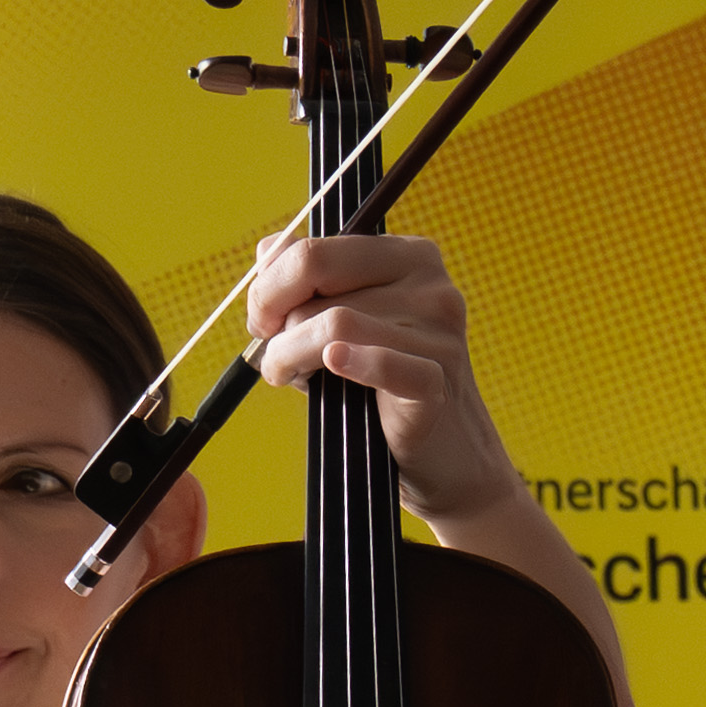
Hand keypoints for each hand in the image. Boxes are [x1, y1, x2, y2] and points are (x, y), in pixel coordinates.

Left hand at [257, 228, 535, 539]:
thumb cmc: (381, 388)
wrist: (444, 457)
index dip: (270, 287)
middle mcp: (430, 284)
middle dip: (276, 320)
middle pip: (317, 279)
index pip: (315, 249)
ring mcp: (439, 331)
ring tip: (292, 378)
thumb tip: (268, 252)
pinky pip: (380, 362)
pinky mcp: (438, 379)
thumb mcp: (343, 319)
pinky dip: (349, 365)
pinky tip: (333, 371)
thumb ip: (307, 280)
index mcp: (409, 256)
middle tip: (274, 357)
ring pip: (333, 322)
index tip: (262, 322)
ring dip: (291, 356)